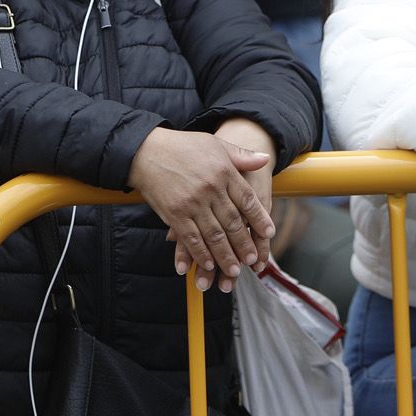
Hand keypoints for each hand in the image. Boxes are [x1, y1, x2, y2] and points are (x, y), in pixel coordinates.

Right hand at [128, 126, 275, 292]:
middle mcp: (211, 189)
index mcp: (224, 171)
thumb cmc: (182, 146)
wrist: (147, 151)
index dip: (259, 219)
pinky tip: (208, 264)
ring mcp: (192, 203)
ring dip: (226, 256)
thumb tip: (265, 159)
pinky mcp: (175, 214)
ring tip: (234, 270)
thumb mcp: (215, 144)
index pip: (248, 200)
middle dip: (244, 244)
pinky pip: (192, 238)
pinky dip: (201, 253)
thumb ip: (241, 156)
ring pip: (214, 235)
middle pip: (233, 222)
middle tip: (251, 260)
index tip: (268, 233)